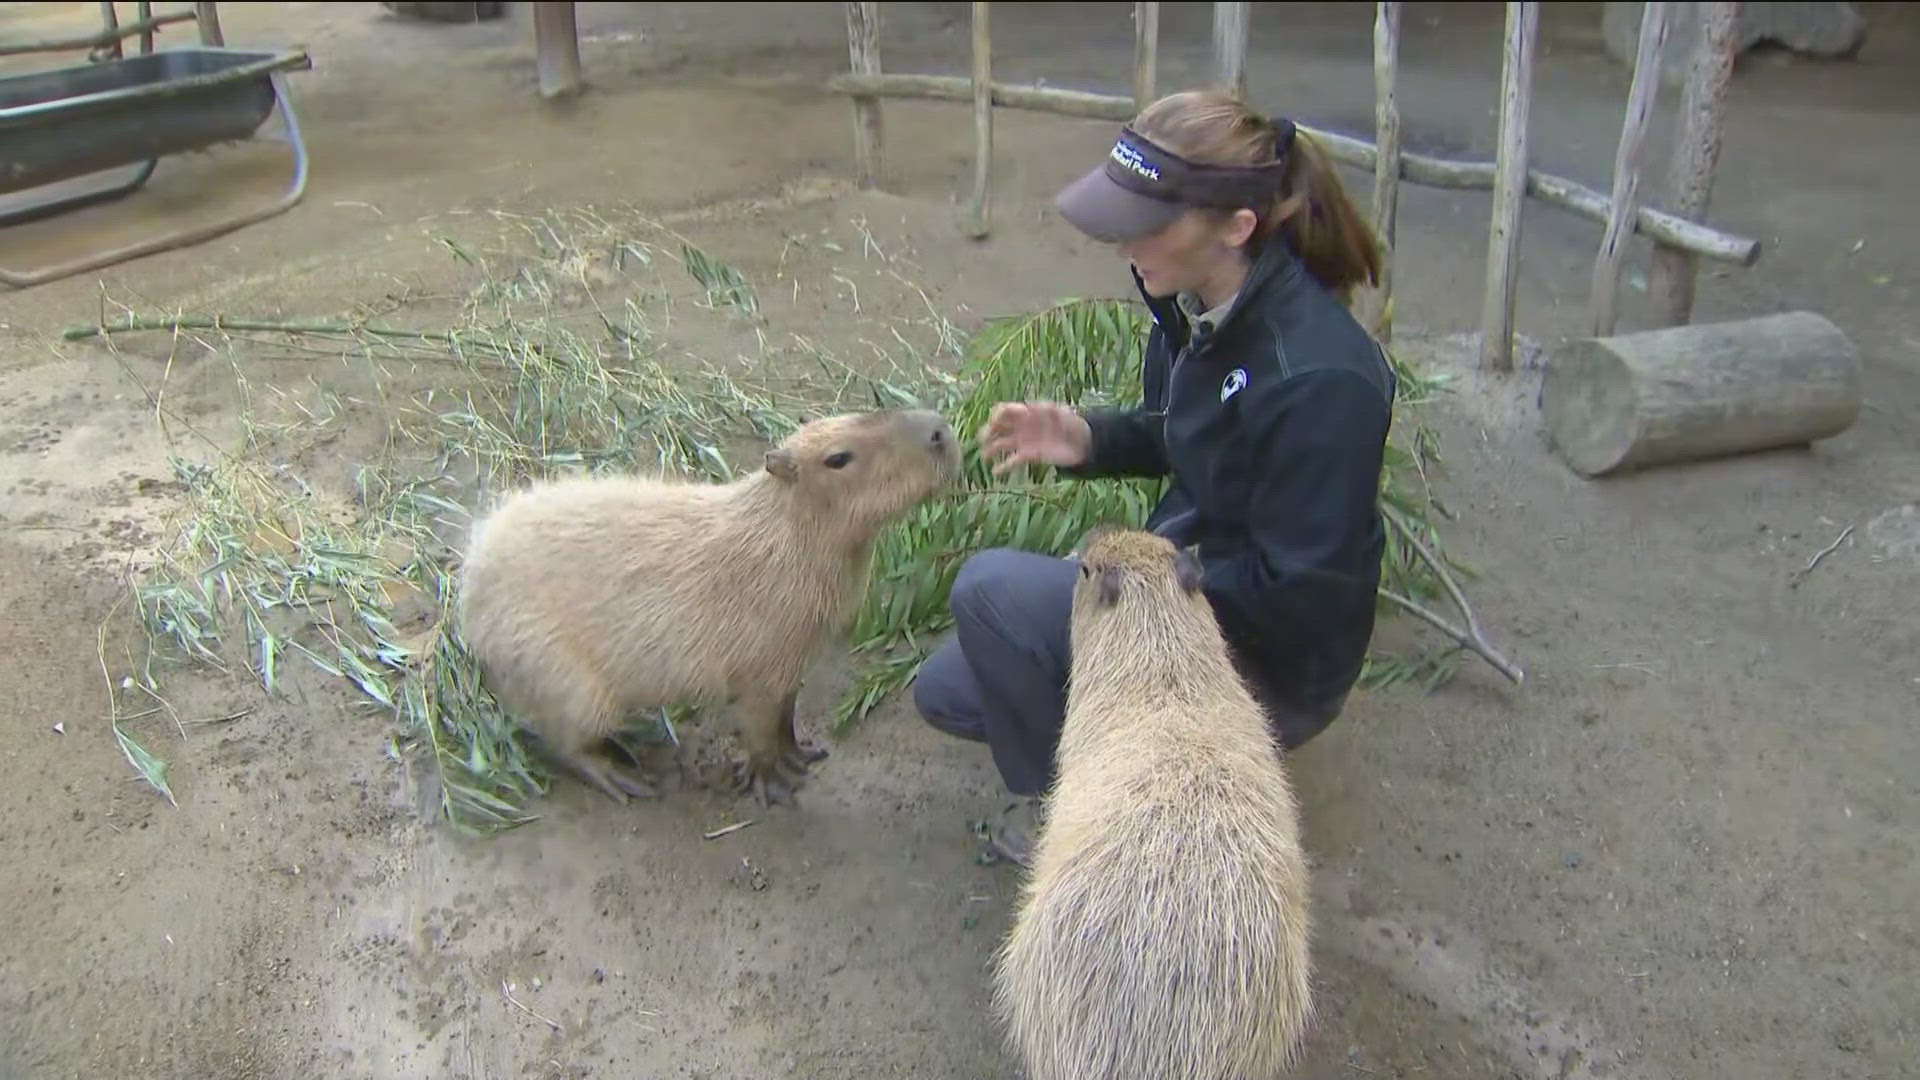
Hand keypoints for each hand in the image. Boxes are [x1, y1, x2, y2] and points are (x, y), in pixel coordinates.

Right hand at [978, 401, 1092, 474]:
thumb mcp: (1063, 412)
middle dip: (988, 430)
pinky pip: (1012, 461)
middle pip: (998, 427)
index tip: (998, 420)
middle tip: (983, 438)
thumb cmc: (1072, 423)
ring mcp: (1024, 441)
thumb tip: (1031, 406)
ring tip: (985, 456)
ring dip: (990, 448)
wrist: (1082, 443)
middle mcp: (1021, 426)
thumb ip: (1048, 409)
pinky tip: (995, 472)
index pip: (1005, 410)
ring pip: (1001, 443)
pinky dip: (1003, 466)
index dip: (998, 414)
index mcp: (1027, 413)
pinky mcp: (1029, 455)